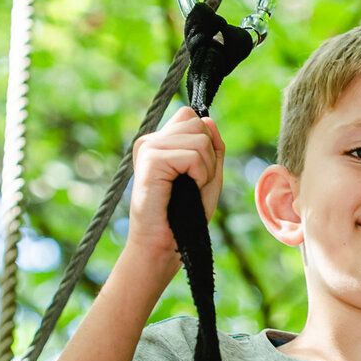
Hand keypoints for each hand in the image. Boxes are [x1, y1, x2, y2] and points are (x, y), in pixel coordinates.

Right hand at [127, 106, 224, 260]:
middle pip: (198, 123)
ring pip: (199, 137)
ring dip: (206, 168)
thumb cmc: (186, 216)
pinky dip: (200, 174)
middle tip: (195, 182)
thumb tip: (208, 119)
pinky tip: (187, 189)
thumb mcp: (208, 175)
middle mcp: (150, 141)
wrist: (165, 244)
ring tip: (190, 188)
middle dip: (209, 155)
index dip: (207, 139)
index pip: (190, 116)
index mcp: (160, 142)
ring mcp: (148, 148)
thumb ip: (212, 147)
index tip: (200, 169)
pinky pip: (192, 154)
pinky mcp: (150, 159)